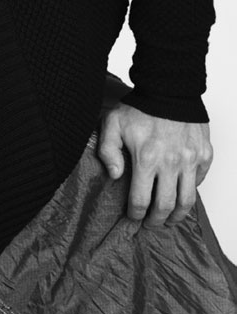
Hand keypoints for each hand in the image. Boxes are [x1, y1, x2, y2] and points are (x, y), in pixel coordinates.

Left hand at [97, 103, 212, 227]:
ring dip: (177, 214)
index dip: (135, 215)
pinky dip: (190, 190)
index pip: (141, 200)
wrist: (169, 88)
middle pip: (165, 206)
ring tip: (169, 218)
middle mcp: (171, 163)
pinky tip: (181, 192)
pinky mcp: (204, 154)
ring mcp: (190, 160)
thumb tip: (114, 176)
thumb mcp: (113, 123)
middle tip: (151, 224)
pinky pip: (199, 181)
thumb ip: (108, 151)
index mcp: (146, 158)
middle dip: (156, 221)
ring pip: (186, 200)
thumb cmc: (140, 106)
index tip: (133, 218)